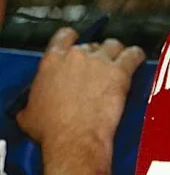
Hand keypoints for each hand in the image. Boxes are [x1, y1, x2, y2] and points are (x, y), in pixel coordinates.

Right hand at [17, 27, 144, 160]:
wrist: (73, 138)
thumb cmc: (51, 129)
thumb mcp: (28, 113)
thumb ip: (33, 99)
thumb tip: (33, 104)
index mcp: (52, 62)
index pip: (63, 36)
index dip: (72, 38)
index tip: (77, 43)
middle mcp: (76, 56)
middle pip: (91, 44)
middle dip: (95, 55)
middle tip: (98, 70)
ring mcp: (99, 62)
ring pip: (114, 45)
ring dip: (116, 53)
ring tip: (118, 63)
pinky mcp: (119, 71)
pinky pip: (134, 54)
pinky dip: (137, 56)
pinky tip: (137, 60)